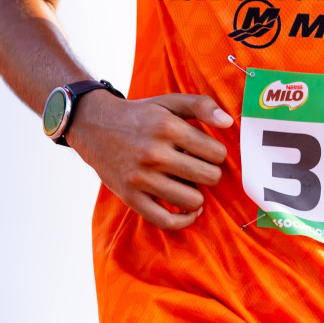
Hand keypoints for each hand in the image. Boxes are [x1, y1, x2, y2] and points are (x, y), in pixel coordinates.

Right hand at [66, 91, 232, 229]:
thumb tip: (229, 122)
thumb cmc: (140, 115)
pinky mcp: (130, 197)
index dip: (217, 153)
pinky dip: (184, 220)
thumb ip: (201, 105)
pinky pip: (166, 221)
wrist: (94, 125)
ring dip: (197, 194)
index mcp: (167, 127)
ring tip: (189, 182)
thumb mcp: (169, 101)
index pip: (216, 153)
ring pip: (192, 200)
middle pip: (208, 177)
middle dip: (210, 173)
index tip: (208, 151)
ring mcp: (141, 178)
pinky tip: (189, 210)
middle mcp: (153, 153)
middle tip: (199, 166)